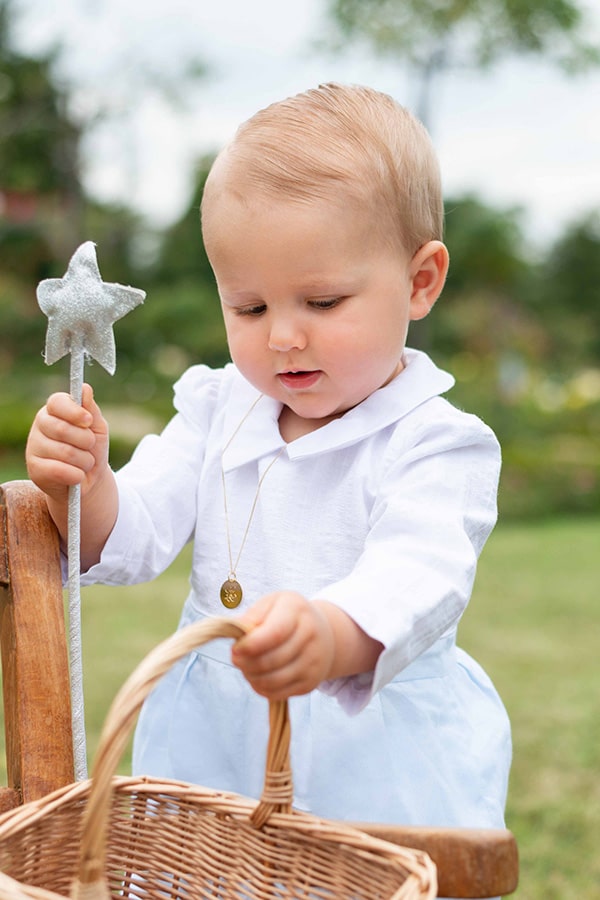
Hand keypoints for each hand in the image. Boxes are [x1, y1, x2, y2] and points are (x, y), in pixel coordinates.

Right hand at [26, 383, 108, 502]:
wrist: (90, 480)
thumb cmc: (92, 449)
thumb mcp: (97, 428)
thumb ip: (91, 409)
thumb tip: (85, 388)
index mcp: (55, 410)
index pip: (56, 402)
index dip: (74, 412)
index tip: (88, 421)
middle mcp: (40, 425)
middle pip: (61, 428)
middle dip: (86, 440)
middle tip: (90, 446)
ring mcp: (34, 446)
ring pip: (64, 452)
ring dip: (85, 461)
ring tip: (85, 463)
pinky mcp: (34, 469)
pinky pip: (58, 470)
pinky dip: (76, 475)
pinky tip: (77, 475)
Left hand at [231, 592, 335, 699]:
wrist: (324, 634)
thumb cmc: (289, 616)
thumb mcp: (272, 603)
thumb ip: (253, 616)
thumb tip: (238, 637)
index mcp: (297, 610)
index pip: (275, 633)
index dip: (251, 645)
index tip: (236, 649)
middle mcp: (310, 635)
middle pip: (271, 660)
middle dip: (246, 663)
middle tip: (236, 658)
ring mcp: (313, 662)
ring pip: (272, 681)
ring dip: (251, 677)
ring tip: (246, 667)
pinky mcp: (310, 683)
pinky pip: (277, 693)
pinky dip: (261, 688)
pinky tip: (258, 676)